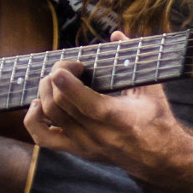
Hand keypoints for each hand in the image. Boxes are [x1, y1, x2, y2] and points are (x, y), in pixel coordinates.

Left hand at [23, 33, 183, 175]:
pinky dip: (34, 119)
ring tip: (55, 82)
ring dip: (44, 92)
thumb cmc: (156, 119)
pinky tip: (40, 104)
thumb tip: (116, 34)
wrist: (158, 158)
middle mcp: (95, 133)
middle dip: (54, 78)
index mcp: (114, 117)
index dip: (64, 74)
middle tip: (68, 68)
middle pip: (57, 103)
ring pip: (47, 117)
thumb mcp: (150, 88)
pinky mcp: (76, 151)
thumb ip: (134, 59)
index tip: (76, 64)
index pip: (74, 97)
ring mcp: (83, 145)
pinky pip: (42, 139)